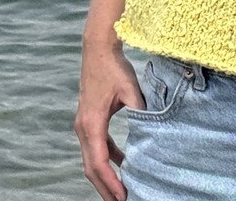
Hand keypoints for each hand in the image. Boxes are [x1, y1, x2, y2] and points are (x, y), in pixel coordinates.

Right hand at [73, 42, 144, 200]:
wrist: (98, 49)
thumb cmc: (114, 67)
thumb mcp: (130, 89)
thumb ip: (140, 110)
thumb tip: (153, 129)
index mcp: (92, 123)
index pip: (99, 161)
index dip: (110, 181)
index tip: (122, 195)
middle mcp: (83, 127)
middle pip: (91, 167)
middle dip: (105, 187)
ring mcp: (84, 124)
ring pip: (91, 158)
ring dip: (104, 175)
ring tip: (120, 189)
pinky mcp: (89, 119)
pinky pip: (96, 145)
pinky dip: (107, 157)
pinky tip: (122, 162)